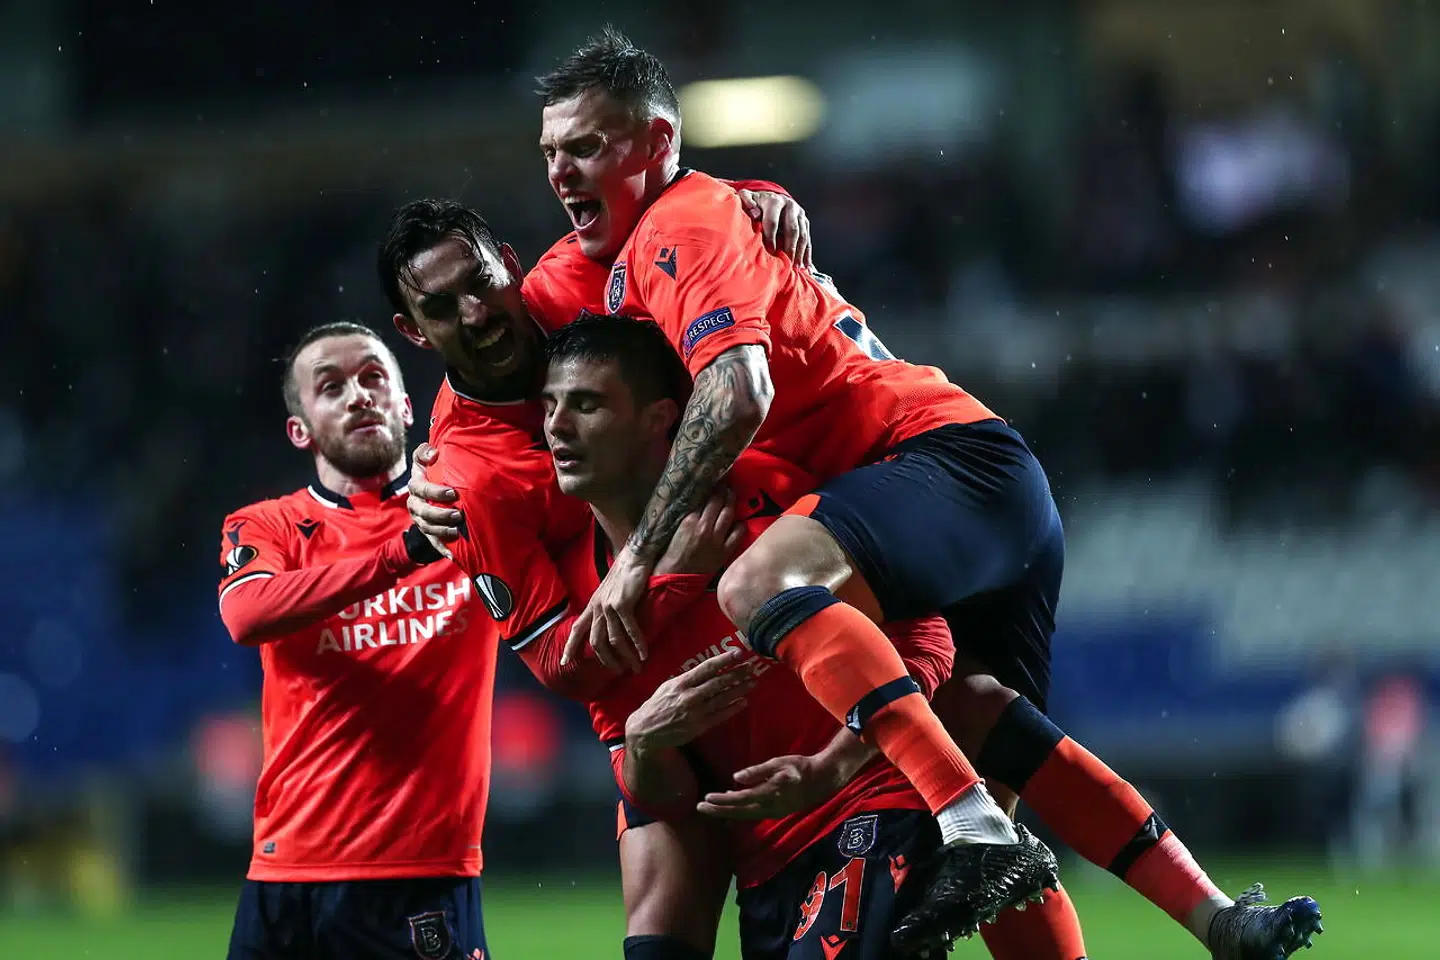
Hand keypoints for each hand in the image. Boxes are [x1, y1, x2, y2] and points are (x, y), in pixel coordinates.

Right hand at [406, 443, 462, 541]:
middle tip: (458, 514)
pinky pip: (433, 542)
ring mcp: (421, 520)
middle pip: (423, 511)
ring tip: (457, 531)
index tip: (453, 493)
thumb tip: (433, 454)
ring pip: (427, 528)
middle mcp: (415, 503)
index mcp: (416, 485)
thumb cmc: (433, 471)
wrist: (433, 492)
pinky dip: (443, 549)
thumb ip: (425, 452)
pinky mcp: (428, 532)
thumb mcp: (426, 460)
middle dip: (440, 514)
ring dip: (442, 530)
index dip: (435, 491)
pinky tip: (453, 555)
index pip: (421, 488)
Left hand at [563, 546, 652, 672]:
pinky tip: (644, 654)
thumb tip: (611, 623)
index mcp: (592, 605)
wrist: (635, 556)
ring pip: (614, 640)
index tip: (565, 662)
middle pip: (596, 642)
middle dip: (606, 660)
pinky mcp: (623, 604)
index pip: (577, 629)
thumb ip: (606, 607)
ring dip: (626, 656)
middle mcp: (597, 607)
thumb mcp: (609, 591)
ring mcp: (608, 606)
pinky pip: (630, 630)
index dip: (570, 646)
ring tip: (635, 668)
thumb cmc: (626, 572)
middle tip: (618, 672)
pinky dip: (637, 644)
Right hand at [626, 648, 754, 750]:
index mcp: (681, 683)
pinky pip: (720, 715)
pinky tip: (743, 701)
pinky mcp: (699, 727)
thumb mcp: (668, 686)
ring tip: (752, 682)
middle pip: (718, 682)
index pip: (707, 668)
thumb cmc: (658, 704)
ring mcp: (695, 712)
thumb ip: (688, 678)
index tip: (739, 653)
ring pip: (722, 698)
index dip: (724, 659)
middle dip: (737, 674)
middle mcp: (689, 696)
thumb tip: (708, 668)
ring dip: (739, 689)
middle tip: (752, 667)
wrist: (646, 730)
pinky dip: (733, 708)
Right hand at [654, 489, 741, 575]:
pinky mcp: (724, 552)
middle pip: (718, 501)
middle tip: (724, 484)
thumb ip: (686, 516)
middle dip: (722, 490)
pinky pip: (737, 533)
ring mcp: (716, 539)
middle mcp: (704, 527)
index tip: (712, 480)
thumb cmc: (670, 554)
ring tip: (731, 495)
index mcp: (689, 520)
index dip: (709, 487)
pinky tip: (737, 521)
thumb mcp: (673, 530)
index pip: (703, 497)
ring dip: (731, 501)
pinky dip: (739, 524)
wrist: (674, 579)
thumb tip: (696, 502)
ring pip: (729, 513)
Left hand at [697, 753, 842, 819]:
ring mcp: (773, 812)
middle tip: (699, 807)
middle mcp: (770, 807)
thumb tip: (735, 777)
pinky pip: (753, 813)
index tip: (707, 797)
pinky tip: (729, 806)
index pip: (742, 799)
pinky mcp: (776, 812)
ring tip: (709, 808)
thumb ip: (758, 771)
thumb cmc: (801, 767)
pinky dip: (738, 811)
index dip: (723, 800)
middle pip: (739, 812)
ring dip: (726, 812)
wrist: (823, 779)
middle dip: (718, 810)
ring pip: (745, 815)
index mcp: (771, 793)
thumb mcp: (779, 763)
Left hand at [737, 189, 812, 269]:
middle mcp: (790, 205)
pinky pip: (808, 238)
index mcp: (774, 201)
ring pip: (802, 235)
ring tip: (796, 267)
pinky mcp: (804, 221)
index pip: (773, 221)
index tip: (770, 251)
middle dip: (789, 247)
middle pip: (792, 229)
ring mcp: (799, 213)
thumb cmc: (754, 203)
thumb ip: (746, 203)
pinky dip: (807, 253)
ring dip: (800, 252)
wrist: (769, 197)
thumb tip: (755, 214)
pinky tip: (806, 265)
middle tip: (786, 262)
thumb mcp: (747, 198)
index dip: (771, 237)